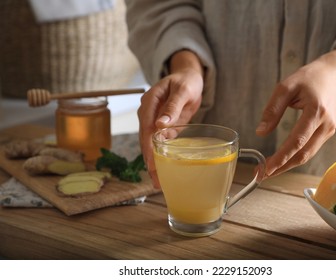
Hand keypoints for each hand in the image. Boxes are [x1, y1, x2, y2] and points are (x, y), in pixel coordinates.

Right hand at [137, 51, 203, 186]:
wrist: (189, 78)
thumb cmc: (186, 81)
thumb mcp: (182, 90)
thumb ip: (172, 106)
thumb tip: (160, 124)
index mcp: (149, 102)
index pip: (146, 128)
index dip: (148, 147)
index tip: (152, 163)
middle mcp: (148, 113)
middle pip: (146, 139)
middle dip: (150, 160)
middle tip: (156, 180)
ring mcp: (153, 121)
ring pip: (150, 144)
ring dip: (154, 162)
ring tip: (158, 181)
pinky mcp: (162, 127)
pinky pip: (159, 143)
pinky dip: (161, 157)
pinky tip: (163, 171)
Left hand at [256, 47, 335, 176]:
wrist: (334, 75)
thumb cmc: (308, 78)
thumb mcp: (286, 87)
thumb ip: (272, 110)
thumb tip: (260, 132)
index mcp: (316, 112)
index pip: (297, 141)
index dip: (282, 157)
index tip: (267, 168)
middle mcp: (326, 125)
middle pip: (304, 154)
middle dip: (282, 167)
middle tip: (262, 175)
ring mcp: (329, 131)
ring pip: (307, 155)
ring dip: (287, 165)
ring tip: (268, 171)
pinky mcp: (327, 133)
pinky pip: (310, 150)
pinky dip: (295, 158)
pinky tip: (281, 161)